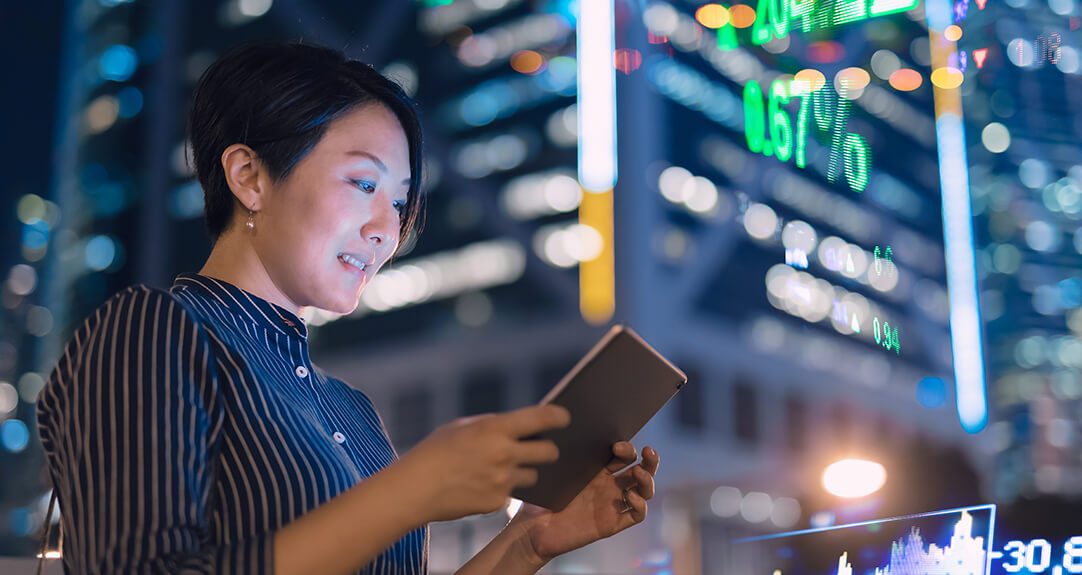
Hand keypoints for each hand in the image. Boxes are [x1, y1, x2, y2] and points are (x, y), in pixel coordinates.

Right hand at [399, 404, 570, 522]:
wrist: (414, 489)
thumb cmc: (435, 451)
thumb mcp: (463, 427)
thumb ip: (494, 426)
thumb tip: (519, 427)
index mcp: (495, 428)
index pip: (542, 418)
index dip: (558, 417)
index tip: (565, 418)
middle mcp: (504, 454)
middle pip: (549, 452)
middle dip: (549, 450)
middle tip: (544, 449)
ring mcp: (502, 481)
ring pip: (532, 475)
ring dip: (523, 471)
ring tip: (499, 469)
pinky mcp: (496, 503)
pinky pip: (511, 494)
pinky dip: (502, 490)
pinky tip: (480, 485)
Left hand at [510, 442, 659, 562]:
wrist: (533, 529)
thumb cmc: (541, 497)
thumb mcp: (552, 471)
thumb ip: (563, 451)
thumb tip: (569, 424)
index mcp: (598, 469)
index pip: (624, 455)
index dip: (626, 449)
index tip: (616, 445)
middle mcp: (610, 486)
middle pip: (642, 470)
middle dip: (649, 460)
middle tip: (648, 451)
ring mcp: (613, 504)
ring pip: (644, 491)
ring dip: (647, 480)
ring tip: (640, 473)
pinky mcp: (611, 524)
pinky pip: (636, 515)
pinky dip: (640, 505)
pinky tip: (632, 497)